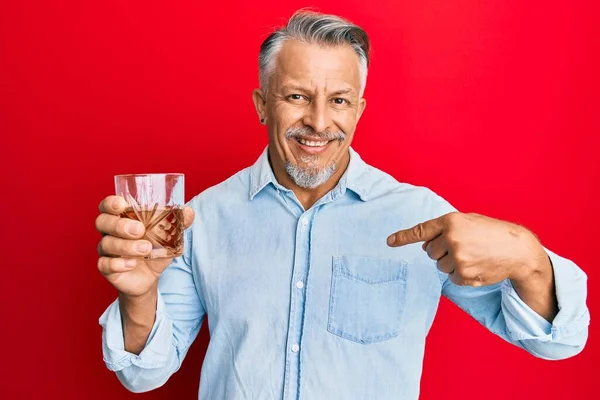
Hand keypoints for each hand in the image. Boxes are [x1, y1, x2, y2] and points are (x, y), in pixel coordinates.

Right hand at [96, 195, 194, 296]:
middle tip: (139, 230)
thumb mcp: (168, 235)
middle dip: (119, 225)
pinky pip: (105, 264)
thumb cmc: (155, 248)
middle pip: (102, 222)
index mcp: (121, 218)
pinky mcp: (107, 268)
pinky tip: (132, 264)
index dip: (110, 203)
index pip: (107, 206)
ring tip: (146, 249)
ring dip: (126, 246)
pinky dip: (118, 264)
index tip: (122, 204)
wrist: (151, 276)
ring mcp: (106, 251)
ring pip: (106, 244)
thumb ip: (178, 222)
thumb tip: (188, 211)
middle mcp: (110, 232)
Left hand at [386, 212, 549, 286]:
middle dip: (441, 250)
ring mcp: (458, 258)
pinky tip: (476, 266)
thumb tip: (425, 245)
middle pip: (430, 251)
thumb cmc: (491, 232)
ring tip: (472, 255)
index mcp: (451, 222)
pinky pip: (451, 278)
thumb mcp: (467, 221)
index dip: (403, 237)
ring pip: (439, 266)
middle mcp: (451, 239)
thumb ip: (445, 229)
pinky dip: (460, 274)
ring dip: (451, 263)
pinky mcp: (464, 275)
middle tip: (462, 246)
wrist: (517, 250)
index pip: (421, 231)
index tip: (389, 242)